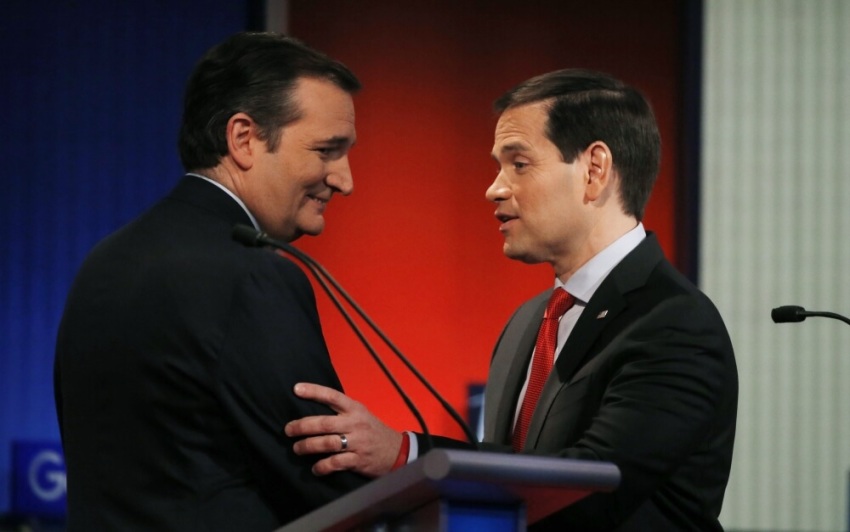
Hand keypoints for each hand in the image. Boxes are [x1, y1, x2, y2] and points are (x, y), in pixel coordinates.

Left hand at [284, 382, 402, 477]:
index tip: (296, 389)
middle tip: (288, 430)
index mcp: (355, 409)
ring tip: (297, 449)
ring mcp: (357, 442)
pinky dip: (322, 467)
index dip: (314, 391)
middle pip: (324, 423)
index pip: (332, 396)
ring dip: (308, 446)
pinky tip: (315, 468)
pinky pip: (336, 463)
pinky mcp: (358, 460)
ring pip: (327, 443)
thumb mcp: (361, 414)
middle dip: (302, 426)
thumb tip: (312, 410)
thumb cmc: (372, 431)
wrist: (397, 451)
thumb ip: (341, 411)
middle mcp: (355, 423)